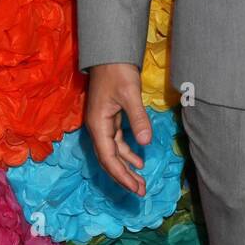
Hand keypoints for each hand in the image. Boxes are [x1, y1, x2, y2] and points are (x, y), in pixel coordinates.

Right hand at [85, 62, 152, 195]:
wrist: (110, 53)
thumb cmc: (118, 71)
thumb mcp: (130, 94)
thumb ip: (138, 118)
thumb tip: (146, 143)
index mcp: (98, 125)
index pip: (108, 158)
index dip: (121, 175)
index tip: (135, 188)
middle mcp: (97, 127)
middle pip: (109, 159)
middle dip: (123, 176)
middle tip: (140, 191)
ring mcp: (103, 123)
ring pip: (113, 152)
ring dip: (126, 167)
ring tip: (140, 181)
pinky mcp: (110, 117)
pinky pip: (117, 142)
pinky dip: (127, 152)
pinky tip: (139, 160)